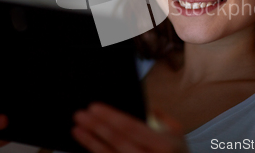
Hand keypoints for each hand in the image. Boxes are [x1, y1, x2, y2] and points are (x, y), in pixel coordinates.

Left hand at [73, 102, 189, 152]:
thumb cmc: (176, 152)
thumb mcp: (177, 132)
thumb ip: (161, 117)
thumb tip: (143, 105)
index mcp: (163, 144)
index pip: (132, 127)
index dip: (111, 117)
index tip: (94, 107)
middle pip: (117, 141)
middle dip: (96, 126)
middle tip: (80, 115)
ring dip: (91, 141)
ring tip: (77, 129)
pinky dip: (96, 152)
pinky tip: (88, 143)